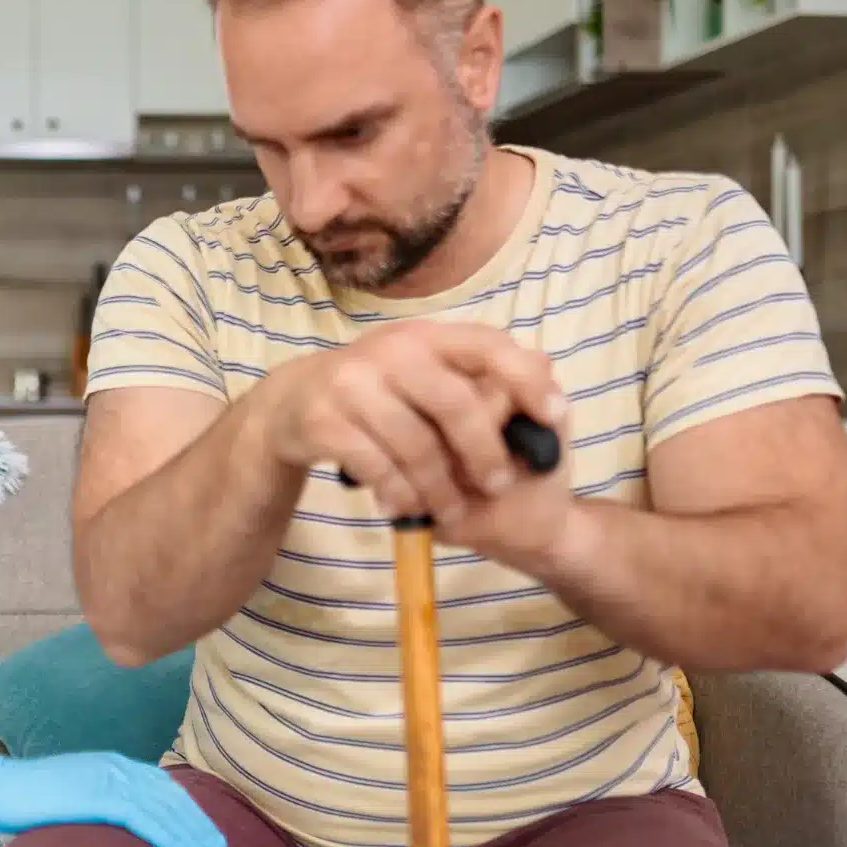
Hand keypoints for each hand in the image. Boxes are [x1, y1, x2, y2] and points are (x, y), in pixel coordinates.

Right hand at [0, 743, 231, 846]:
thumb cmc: (29, 802)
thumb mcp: (76, 801)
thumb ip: (104, 810)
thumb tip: (126, 837)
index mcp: (117, 767)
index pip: (168, 793)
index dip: (195, 818)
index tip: (214, 843)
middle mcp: (119, 768)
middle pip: (174, 800)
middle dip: (204, 831)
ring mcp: (107, 779)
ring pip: (164, 810)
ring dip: (194, 838)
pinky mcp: (95, 795)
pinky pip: (140, 817)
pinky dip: (166, 834)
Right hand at [261, 320, 574, 568]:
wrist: (290, 402)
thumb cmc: (376, 389)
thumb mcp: (422, 369)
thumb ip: (478, 372)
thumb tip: (550, 370)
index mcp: (425, 335)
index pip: (487, 345)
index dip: (526, 379)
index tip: (555, 415)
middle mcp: (390, 351)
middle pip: (454, 402)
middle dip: (484, 450)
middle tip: (500, 485)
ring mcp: (353, 385)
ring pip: (415, 445)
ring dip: (440, 487)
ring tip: (451, 511)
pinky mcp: (325, 422)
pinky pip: (377, 467)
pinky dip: (398, 492)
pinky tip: (406, 507)